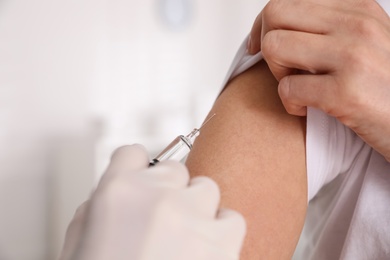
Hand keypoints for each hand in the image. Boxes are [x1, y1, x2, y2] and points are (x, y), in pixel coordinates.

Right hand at [59, 144, 245, 259]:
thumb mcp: (77, 245)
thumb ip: (94, 210)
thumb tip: (113, 196)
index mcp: (116, 193)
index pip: (134, 154)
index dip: (137, 170)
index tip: (143, 181)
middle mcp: (156, 197)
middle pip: (174, 170)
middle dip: (168, 192)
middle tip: (163, 220)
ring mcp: (192, 217)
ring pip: (206, 188)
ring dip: (196, 209)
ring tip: (185, 238)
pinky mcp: (223, 243)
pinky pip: (232, 218)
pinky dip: (221, 232)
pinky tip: (205, 252)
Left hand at [248, 0, 389, 160]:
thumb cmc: (384, 87)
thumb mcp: (366, 42)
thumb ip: (329, 28)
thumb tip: (278, 26)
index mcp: (358, 8)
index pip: (287, 0)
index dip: (264, 25)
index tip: (260, 46)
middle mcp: (357, 25)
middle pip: (275, 14)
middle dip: (268, 44)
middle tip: (283, 68)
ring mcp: (353, 57)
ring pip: (274, 46)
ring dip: (277, 73)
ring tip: (297, 86)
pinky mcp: (346, 93)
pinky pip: (287, 88)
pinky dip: (289, 104)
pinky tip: (305, 109)